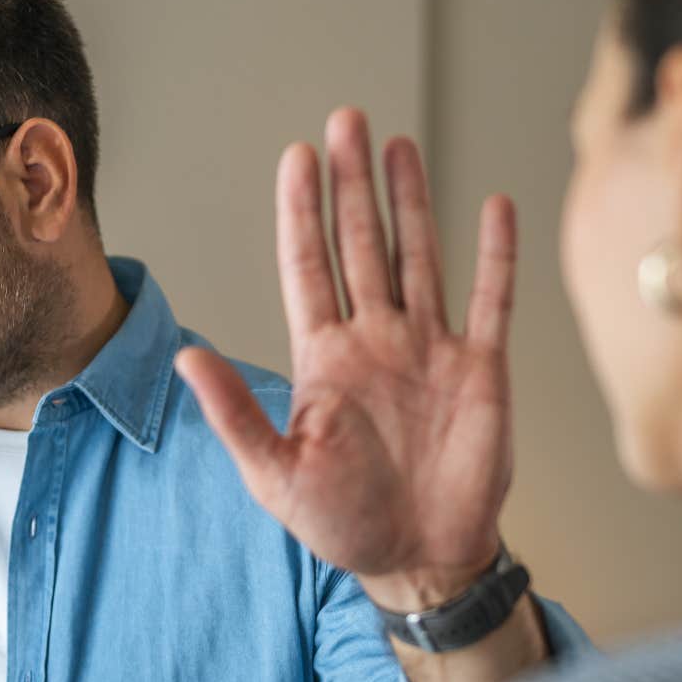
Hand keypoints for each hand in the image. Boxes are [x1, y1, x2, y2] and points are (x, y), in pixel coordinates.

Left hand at [175, 108, 517, 611]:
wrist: (420, 560)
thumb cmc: (343, 524)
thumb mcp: (275, 474)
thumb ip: (235, 413)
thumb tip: (187, 358)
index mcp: (324, 360)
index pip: (308, 267)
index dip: (302, 213)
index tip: (297, 157)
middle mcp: (376, 341)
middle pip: (362, 245)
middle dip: (352, 184)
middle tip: (346, 121)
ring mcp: (430, 350)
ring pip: (419, 257)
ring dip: (410, 202)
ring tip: (398, 144)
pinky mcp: (481, 369)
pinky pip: (491, 300)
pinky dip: (494, 255)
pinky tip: (493, 208)